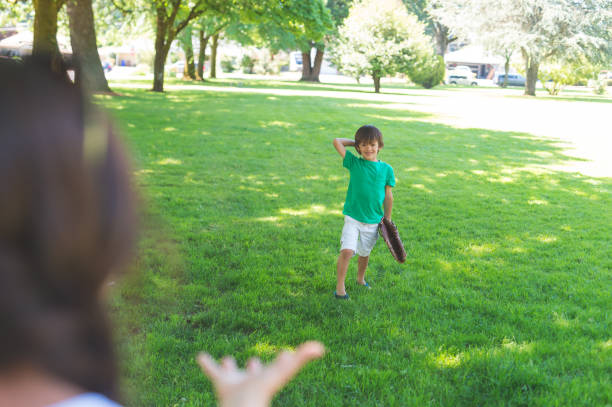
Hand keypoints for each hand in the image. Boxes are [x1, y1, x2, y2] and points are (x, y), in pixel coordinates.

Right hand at [197, 341, 324, 406]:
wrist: (241, 406)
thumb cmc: (265, 389)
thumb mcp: (286, 369)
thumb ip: (303, 358)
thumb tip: (321, 347)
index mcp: (269, 376)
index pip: (277, 366)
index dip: (282, 360)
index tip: (286, 354)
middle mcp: (252, 379)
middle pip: (254, 371)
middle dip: (253, 365)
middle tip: (254, 361)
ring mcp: (235, 381)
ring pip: (231, 372)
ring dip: (228, 366)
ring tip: (226, 360)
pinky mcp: (220, 382)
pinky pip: (212, 371)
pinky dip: (207, 363)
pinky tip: (200, 356)